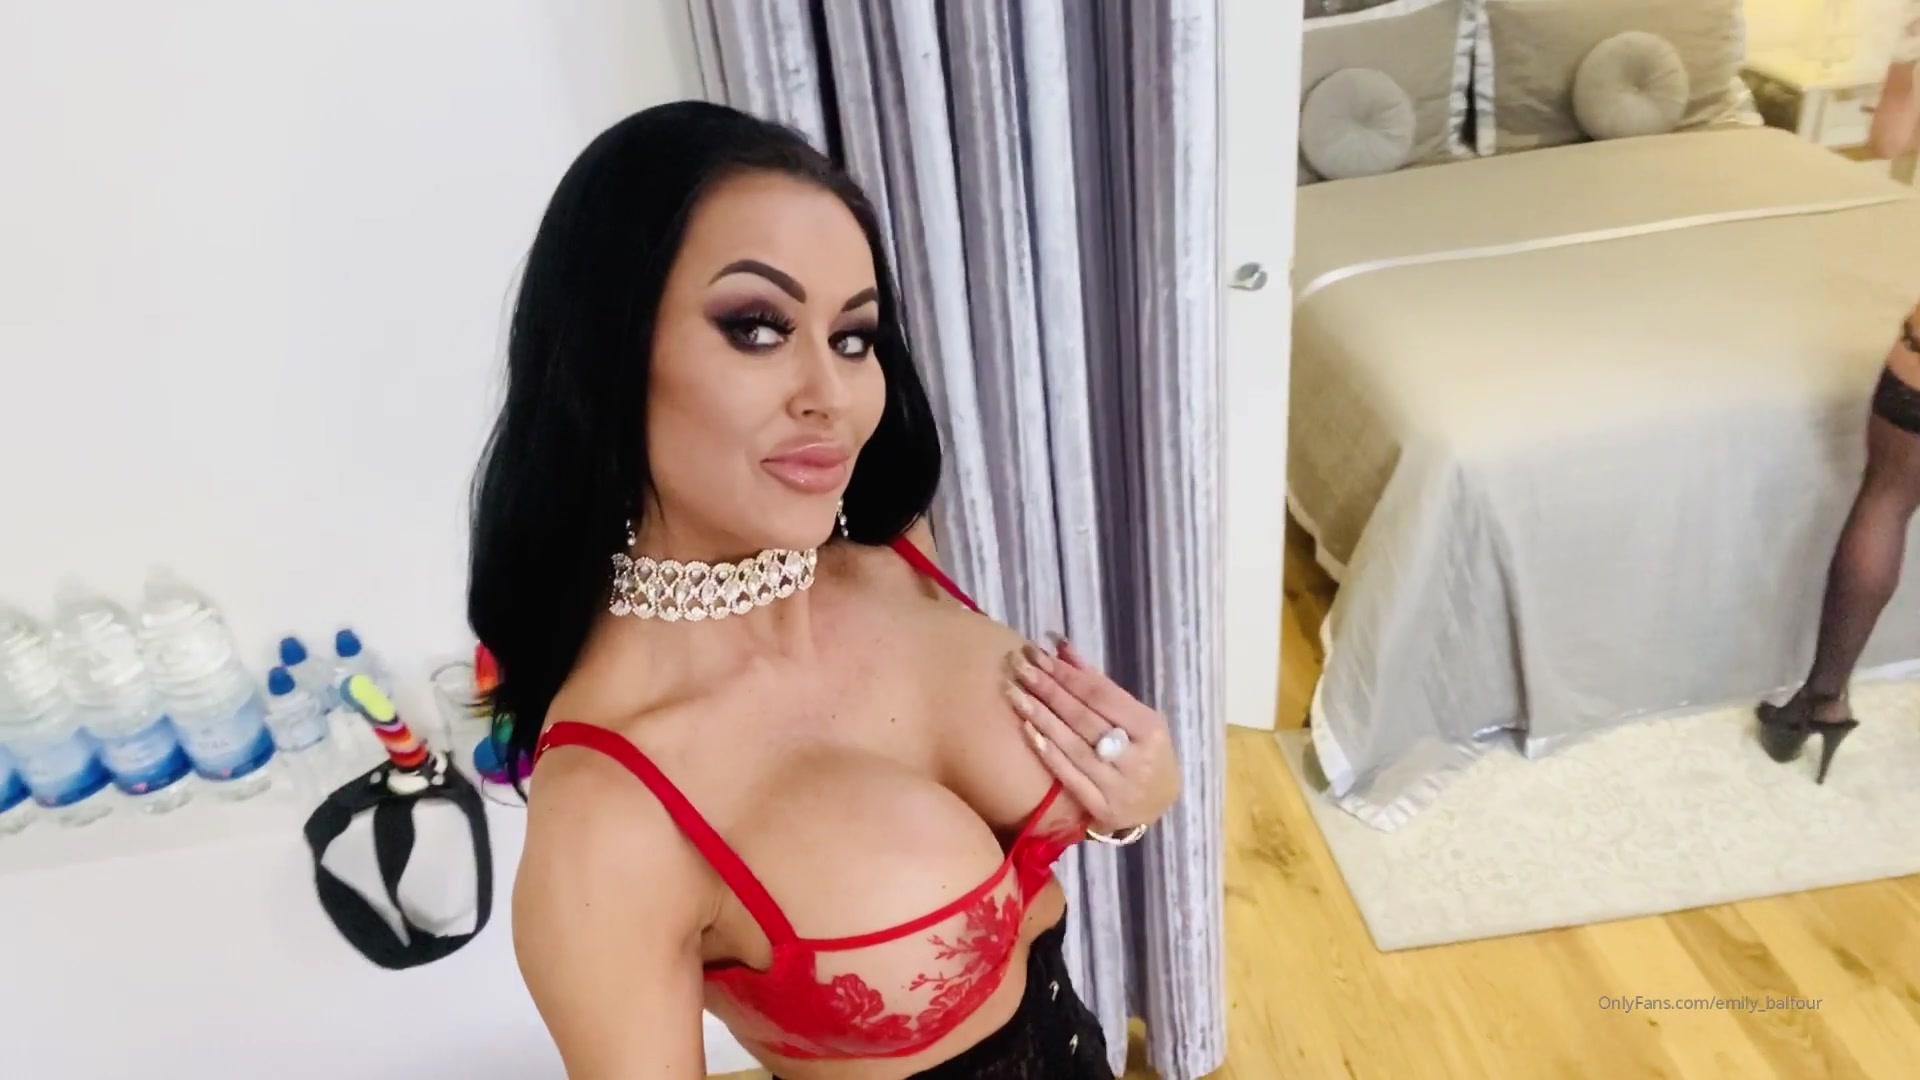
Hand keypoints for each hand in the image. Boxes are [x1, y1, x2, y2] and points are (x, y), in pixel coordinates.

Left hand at [1005, 637, 1179, 834]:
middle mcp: (1136, 757)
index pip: (1102, 695)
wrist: (1158, 807)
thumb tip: (1061, 648)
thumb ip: (1100, 685)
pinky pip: (1069, 777)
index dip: (1067, 673)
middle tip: (1018, 665)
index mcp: (1150, 729)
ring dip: (1040, 716)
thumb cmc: (1143, 752)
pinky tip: (1027, 730)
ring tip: (1013, 691)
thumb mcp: (1134, 717)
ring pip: (1073, 745)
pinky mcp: (1101, 809)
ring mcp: (1118, 786)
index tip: (1038, 654)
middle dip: (1048, 688)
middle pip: (1084, 717)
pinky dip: (1047, 752)